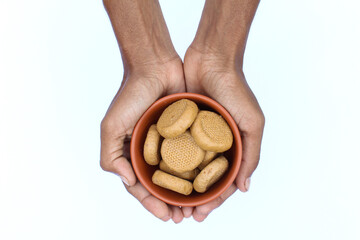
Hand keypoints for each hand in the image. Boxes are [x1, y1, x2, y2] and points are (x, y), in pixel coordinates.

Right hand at [100, 58, 185, 222]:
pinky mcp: (185, 132)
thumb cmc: (131, 94)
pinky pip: (192, 155)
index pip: (139, 185)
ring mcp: (169, 142)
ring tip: (195, 208)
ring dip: (184, 193)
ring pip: (178, 174)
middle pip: (160, 184)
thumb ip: (111, 156)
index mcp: (131, 152)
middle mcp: (150, 150)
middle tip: (183, 217)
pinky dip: (197, 170)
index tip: (166, 215)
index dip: (150, 203)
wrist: (155, 66)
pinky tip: (205, 182)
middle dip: (170, 203)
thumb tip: (128, 181)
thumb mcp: (111, 126)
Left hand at [182, 47, 264, 221]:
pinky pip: (173, 148)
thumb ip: (251, 155)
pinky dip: (168, 164)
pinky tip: (160, 177)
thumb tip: (243, 188)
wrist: (212, 60)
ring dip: (180, 188)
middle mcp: (213, 144)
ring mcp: (195, 135)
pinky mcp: (180, 125)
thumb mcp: (252, 122)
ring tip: (169, 203)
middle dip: (193, 200)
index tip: (200, 214)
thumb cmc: (236, 90)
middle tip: (182, 215)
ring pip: (186, 168)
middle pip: (202, 179)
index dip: (213, 200)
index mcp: (232, 147)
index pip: (223, 181)